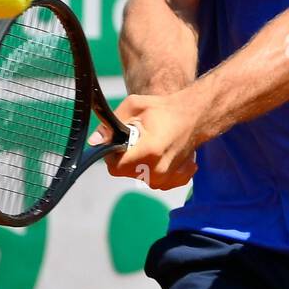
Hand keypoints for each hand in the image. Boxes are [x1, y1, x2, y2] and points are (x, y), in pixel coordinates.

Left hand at [87, 92, 201, 189]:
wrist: (194, 115)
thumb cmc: (163, 109)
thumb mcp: (134, 107)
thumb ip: (111, 125)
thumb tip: (94, 142)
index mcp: (149, 151)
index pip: (115, 167)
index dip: (113, 155)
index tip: (120, 142)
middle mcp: (159, 169)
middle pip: (127, 172)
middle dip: (127, 158)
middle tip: (139, 140)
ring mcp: (168, 177)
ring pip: (140, 177)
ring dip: (141, 163)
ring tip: (153, 145)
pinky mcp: (176, 180)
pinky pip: (155, 181)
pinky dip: (155, 169)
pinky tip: (162, 154)